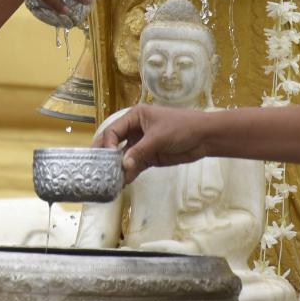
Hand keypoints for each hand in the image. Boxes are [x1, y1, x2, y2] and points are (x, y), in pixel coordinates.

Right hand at [93, 104, 213, 182]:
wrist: (204, 137)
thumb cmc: (181, 127)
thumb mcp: (158, 137)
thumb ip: (139, 152)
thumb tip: (122, 167)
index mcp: (135, 117)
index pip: (113, 130)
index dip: (107, 143)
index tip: (105, 158)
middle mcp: (134, 130)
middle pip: (114, 143)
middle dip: (105, 155)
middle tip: (95, 168)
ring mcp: (141, 145)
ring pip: (123, 157)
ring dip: (116, 168)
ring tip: (107, 180)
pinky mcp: (149, 157)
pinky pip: (134, 166)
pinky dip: (128, 174)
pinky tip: (122, 183)